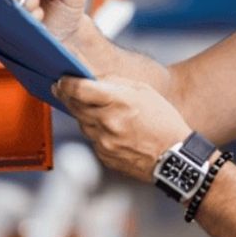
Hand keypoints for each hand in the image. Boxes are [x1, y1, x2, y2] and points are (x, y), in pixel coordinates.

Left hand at [53, 75, 191, 181]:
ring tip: (96, 109)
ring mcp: (104, 141)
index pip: (79, 89)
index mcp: (118, 102)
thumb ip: (115, 83)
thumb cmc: (163, 122)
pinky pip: (91, 139)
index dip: (66, 83)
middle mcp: (107, 122)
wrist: (174, 156)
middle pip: (74, 105)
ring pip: (81, 123)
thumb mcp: (144, 91)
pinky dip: (95, 131)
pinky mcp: (104, 155)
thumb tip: (93, 80)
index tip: (61, 80)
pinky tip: (109, 129)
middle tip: (62, 89)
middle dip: (67, 96)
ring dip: (83, 114)